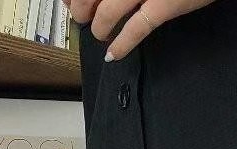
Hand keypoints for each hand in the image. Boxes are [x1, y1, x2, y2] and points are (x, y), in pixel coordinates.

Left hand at [65, 0, 216, 60]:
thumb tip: (96, 0)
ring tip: (99, 33)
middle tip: (81, 17)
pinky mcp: (165, 5)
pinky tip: (113, 54)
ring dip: (99, 25)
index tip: (71, 1)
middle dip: (82, 8)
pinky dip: (123, 43)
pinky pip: (138, 27)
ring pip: (109, 10)